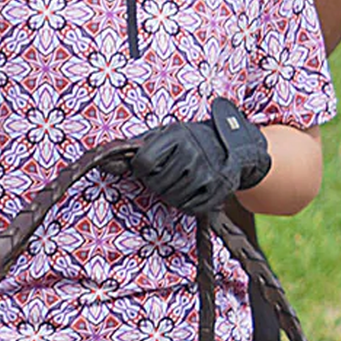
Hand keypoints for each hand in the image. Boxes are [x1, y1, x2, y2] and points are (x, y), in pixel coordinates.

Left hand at [127, 98, 270, 214]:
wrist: (232, 146)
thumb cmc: (190, 140)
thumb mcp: (167, 132)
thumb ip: (142, 143)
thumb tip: (108, 156)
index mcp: (176, 135)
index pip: (144, 162)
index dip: (139, 169)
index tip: (144, 169)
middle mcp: (193, 153)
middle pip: (156, 183)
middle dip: (153, 183)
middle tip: (160, 177)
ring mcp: (207, 173)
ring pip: (171, 197)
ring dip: (168, 194)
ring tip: (173, 183)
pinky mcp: (218, 190)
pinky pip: (189, 208)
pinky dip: (184, 204)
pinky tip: (187, 191)